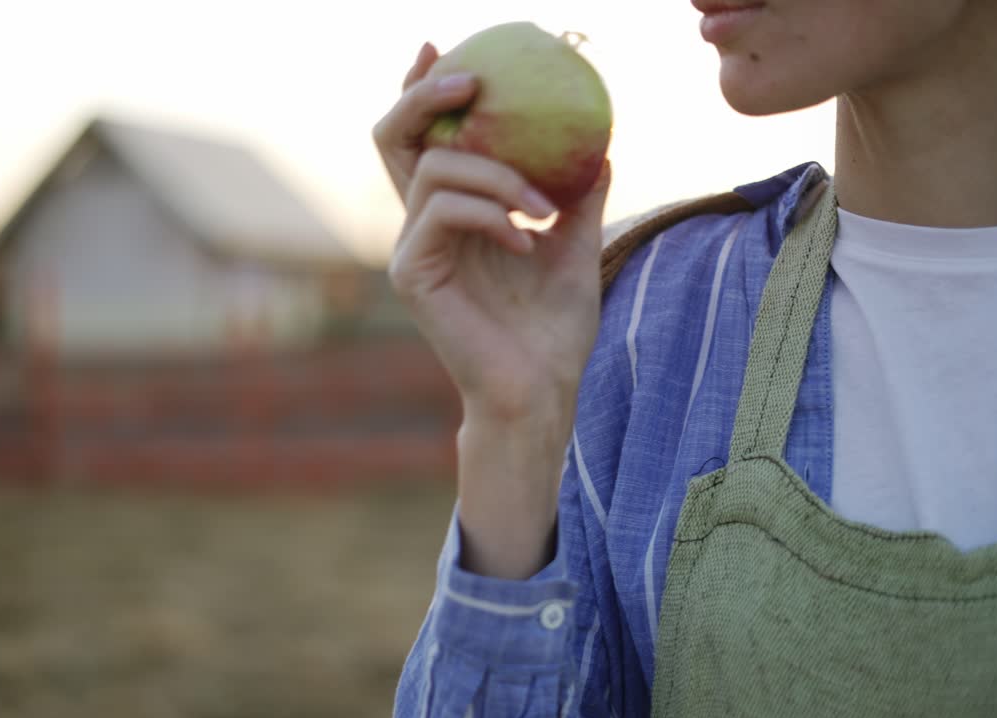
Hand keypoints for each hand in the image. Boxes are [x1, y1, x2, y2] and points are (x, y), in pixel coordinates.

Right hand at [373, 43, 611, 424]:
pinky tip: (527, 239)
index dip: (421, 92)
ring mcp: (411, 250)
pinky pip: (443, 211)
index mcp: (451, 218)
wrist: (540, 390)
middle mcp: (422, 227)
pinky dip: (491, 213)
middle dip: (424, 95)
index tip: (439, 49)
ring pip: (433, 169)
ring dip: (496, 174)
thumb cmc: (553, 329)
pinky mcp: (412, 274)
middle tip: (470, 78)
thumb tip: (600, 147)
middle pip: (396, 138)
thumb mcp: (574, 248)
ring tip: (542, 209)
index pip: (423, 143)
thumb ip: (575, 199)